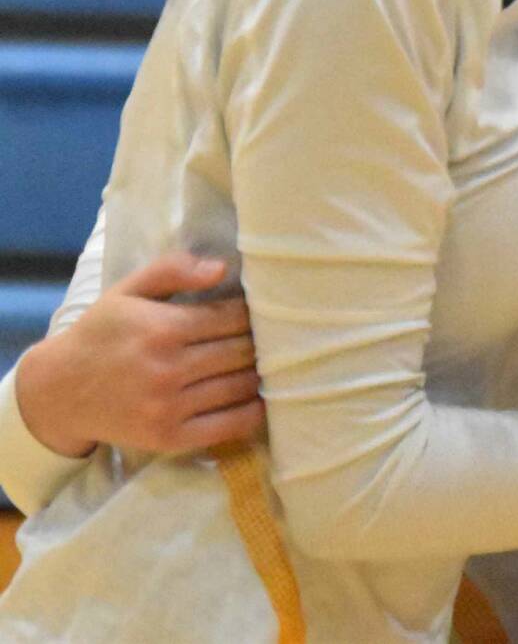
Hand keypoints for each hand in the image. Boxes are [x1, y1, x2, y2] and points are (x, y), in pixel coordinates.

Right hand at [16, 254, 261, 458]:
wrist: (57, 393)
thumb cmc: (100, 334)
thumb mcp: (127, 292)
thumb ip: (172, 270)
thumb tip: (221, 268)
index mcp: (162, 329)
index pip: (235, 318)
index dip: (254, 313)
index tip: (259, 313)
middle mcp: (168, 369)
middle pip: (243, 352)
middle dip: (261, 342)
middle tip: (270, 338)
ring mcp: (169, 407)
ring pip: (242, 386)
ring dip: (261, 373)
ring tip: (267, 362)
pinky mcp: (170, 438)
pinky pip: (230, 425)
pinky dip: (254, 411)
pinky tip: (260, 397)